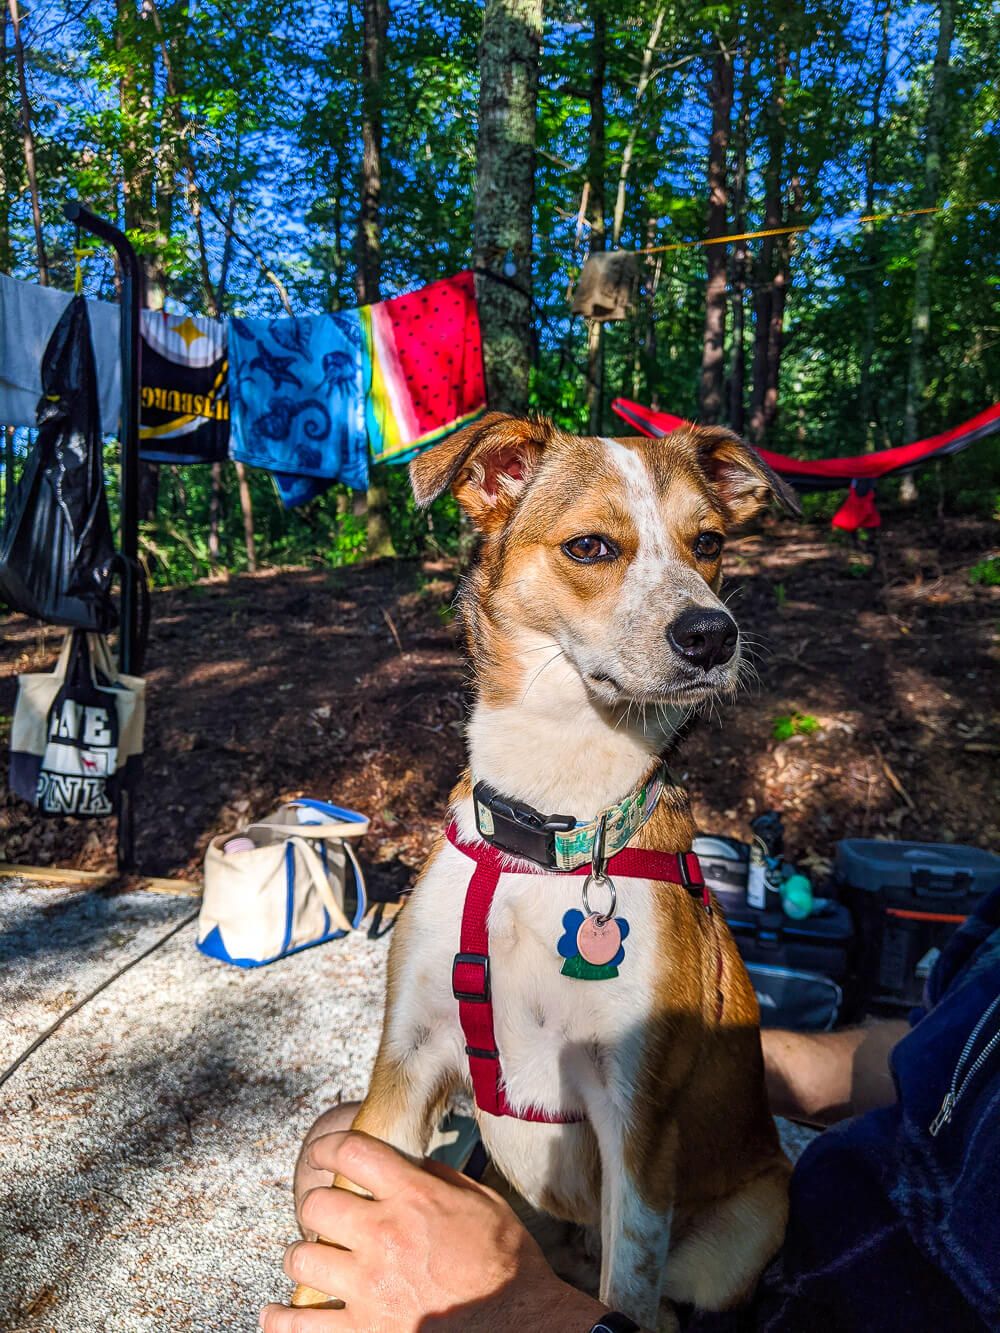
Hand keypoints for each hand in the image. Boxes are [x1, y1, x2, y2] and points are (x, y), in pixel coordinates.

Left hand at [259, 1130, 606, 1331]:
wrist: (521, 1325)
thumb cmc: (508, 1264)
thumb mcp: (483, 1202)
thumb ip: (440, 1179)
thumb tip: (409, 1165)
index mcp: (413, 1195)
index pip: (351, 1152)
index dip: (327, 1148)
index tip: (321, 1154)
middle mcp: (383, 1234)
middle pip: (317, 1204)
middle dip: (317, 1206)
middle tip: (325, 1216)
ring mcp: (369, 1286)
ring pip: (301, 1258)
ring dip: (304, 1256)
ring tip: (310, 1259)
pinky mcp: (363, 1332)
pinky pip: (300, 1327)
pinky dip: (280, 1321)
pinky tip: (274, 1313)